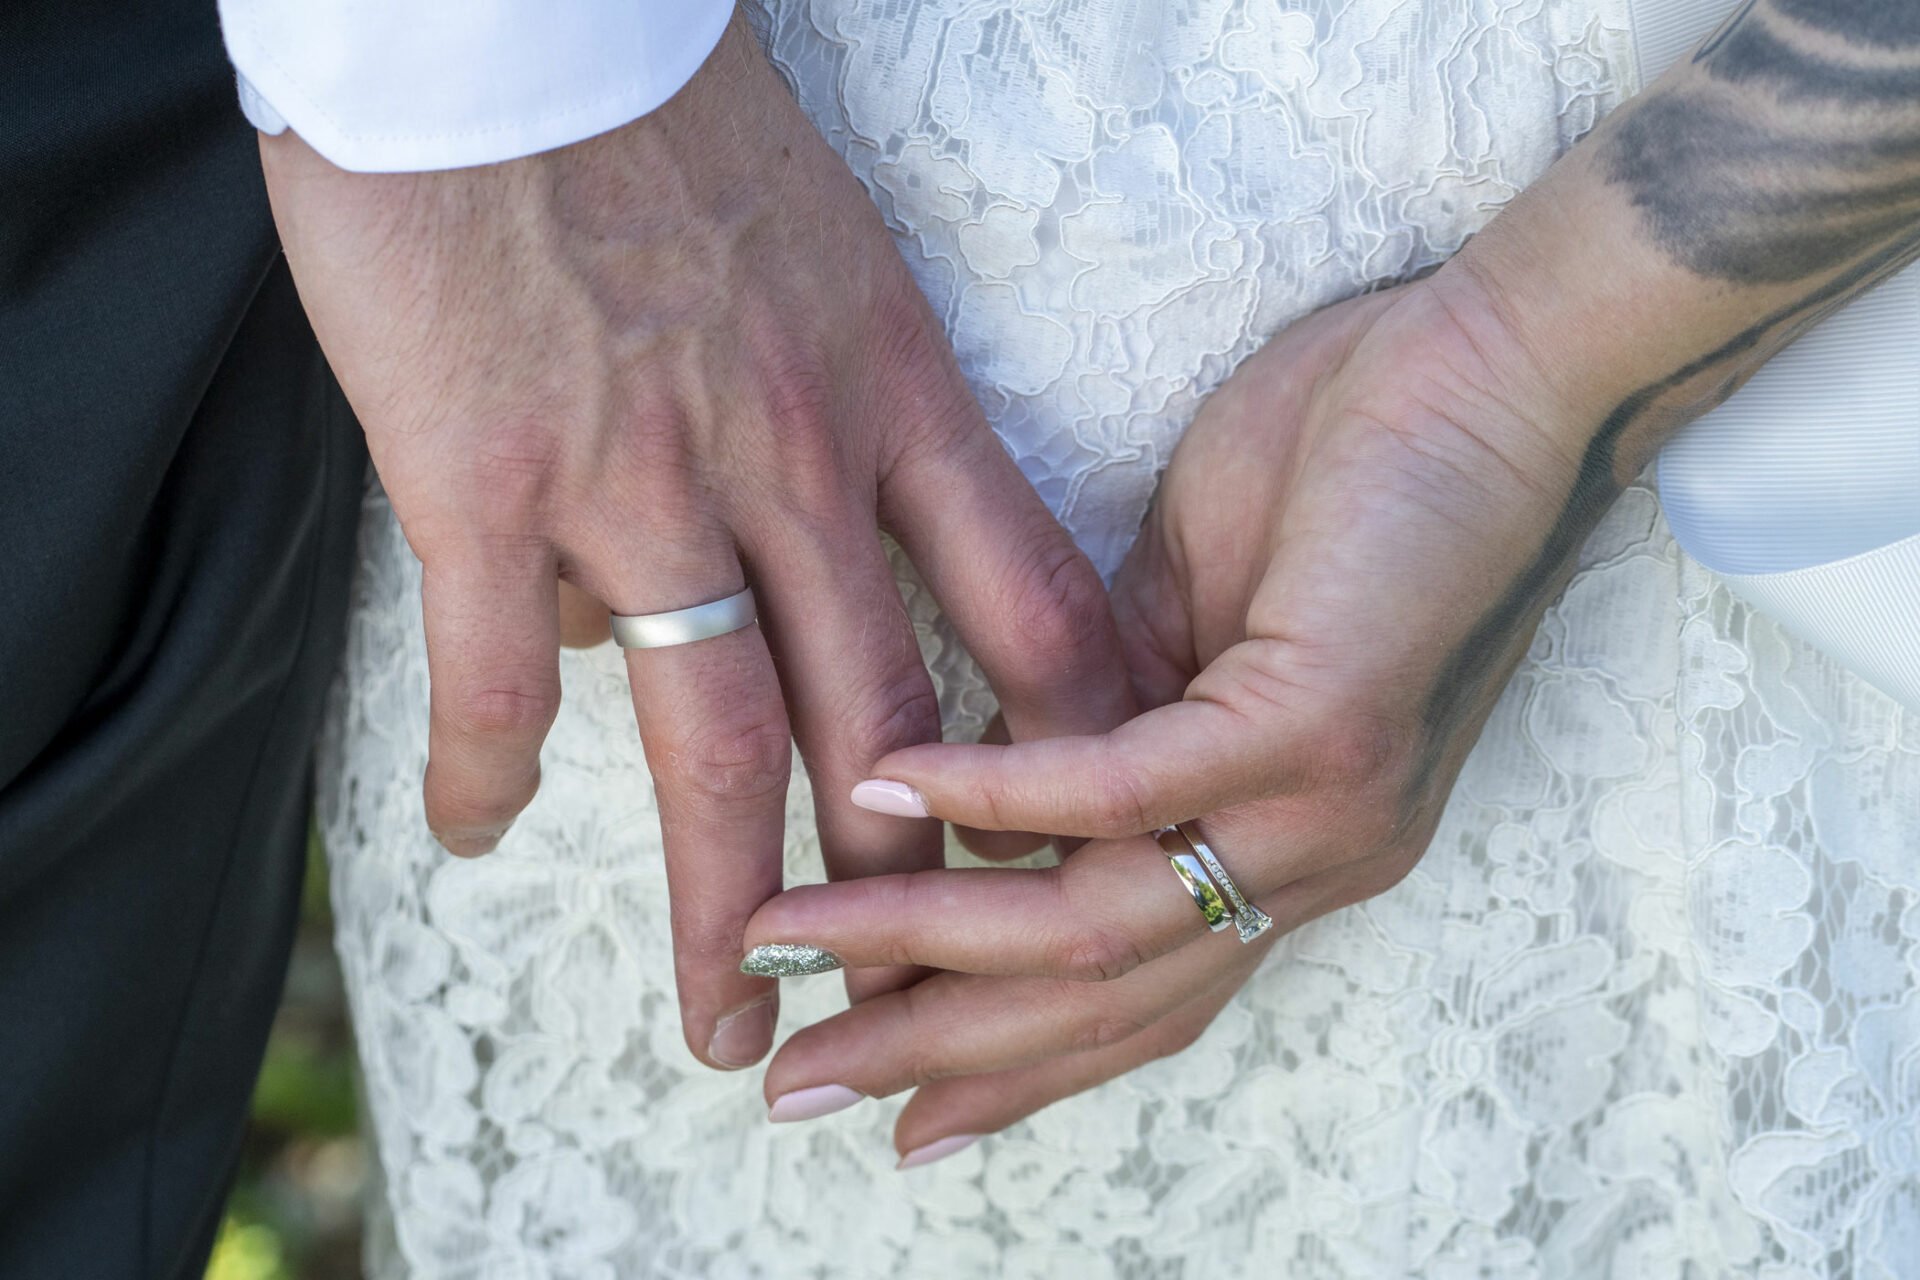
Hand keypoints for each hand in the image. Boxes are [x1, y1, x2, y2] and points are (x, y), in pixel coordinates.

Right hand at [260, 17, 1129, 1069]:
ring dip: (734, 906)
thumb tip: (753, 567)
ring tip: (726, 1019)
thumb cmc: (674, 120)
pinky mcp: (488, 478)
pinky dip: (483, 771)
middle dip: (908, 889)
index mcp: (895, 401)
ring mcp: (644, 481)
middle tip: (908, 999)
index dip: (1068, 753)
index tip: (1080, 843)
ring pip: (720, 745)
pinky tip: (473, 830)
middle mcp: (795, 463)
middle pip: (887, 726)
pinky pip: (494, 674)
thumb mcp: (822, 263)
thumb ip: (829, 420)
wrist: (514, 18)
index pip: (1034, 614)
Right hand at [739, 272, 1596, 1156]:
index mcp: (1289, 837)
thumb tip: (989, 784)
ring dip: (927, 938)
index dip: (1009, 1060)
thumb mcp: (1200, 608)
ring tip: (793, 939)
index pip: (1134, 992)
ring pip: (1098, 920)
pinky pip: (1133, 786)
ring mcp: (1323, 804)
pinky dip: (1001, 794)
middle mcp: (1312, 858)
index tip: (893, 1100)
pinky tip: (900, 786)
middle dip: (936, 1048)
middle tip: (798, 1084)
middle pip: (1100, 999)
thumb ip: (1105, 707)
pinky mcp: (1317, 719)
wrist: (1525, 363)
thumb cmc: (1367, 463)